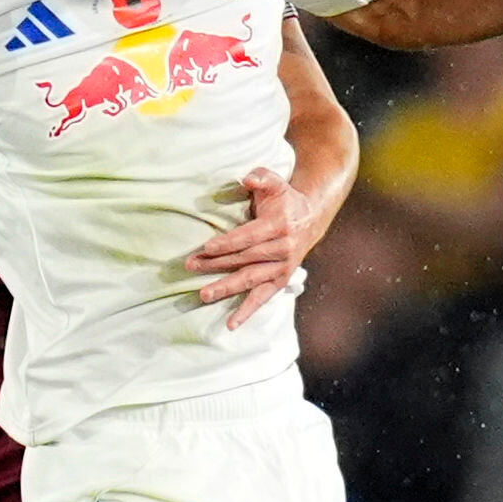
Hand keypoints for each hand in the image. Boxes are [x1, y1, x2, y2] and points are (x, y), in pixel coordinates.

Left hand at [185, 167, 320, 329]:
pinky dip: (247, 312)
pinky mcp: (280, 281)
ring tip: (203, 295)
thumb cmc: (285, 199)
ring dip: (226, 288)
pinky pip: (262, 298)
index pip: (249, 237)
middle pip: (245, 259)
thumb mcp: (276, 182)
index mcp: (279, 226)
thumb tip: (247, 179)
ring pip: (250, 280)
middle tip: (191, 266)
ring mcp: (282, 268)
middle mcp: (283, 250)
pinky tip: (231, 324)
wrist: (311, 218)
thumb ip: (262, 177)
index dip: (228, 243)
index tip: (206, 248)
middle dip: (216, 264)